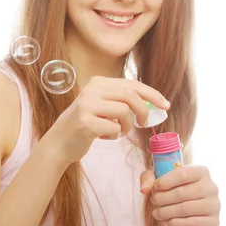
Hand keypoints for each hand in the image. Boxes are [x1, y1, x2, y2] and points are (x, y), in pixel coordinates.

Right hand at [44, 76, 169, 163]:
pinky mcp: (86, 122)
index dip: (152, 94)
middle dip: (143, 110)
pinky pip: (115, 128)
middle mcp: (91, 90)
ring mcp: (87, 105)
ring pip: (124, 111)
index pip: (131, 83)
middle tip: (145, 123)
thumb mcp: (101, 106)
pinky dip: (114, 135)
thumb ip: (120, 100)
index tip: (165, 105)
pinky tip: (102, 137)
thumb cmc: (85, 125)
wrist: (59, 142)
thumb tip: (154, 103)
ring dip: (126, 126)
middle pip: (130, 95)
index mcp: (97, 83)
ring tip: (117, 132)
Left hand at [140, 165, 220, 225]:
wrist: (186, 217)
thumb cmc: (172, 192)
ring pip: (185, 208)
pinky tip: (166, 222)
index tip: (154, 188)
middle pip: (182, 192)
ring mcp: (215, 205)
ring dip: (165, 212)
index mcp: (201, 172)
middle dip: (162, 198)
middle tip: (153, 201)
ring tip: (156, 213)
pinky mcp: (213, 222)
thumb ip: (148, 178)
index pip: (182, 173)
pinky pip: (191, 223)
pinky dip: (174, 223)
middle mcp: (212, 187)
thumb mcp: (158, 180)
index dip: (165, 181)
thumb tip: (144, 189)